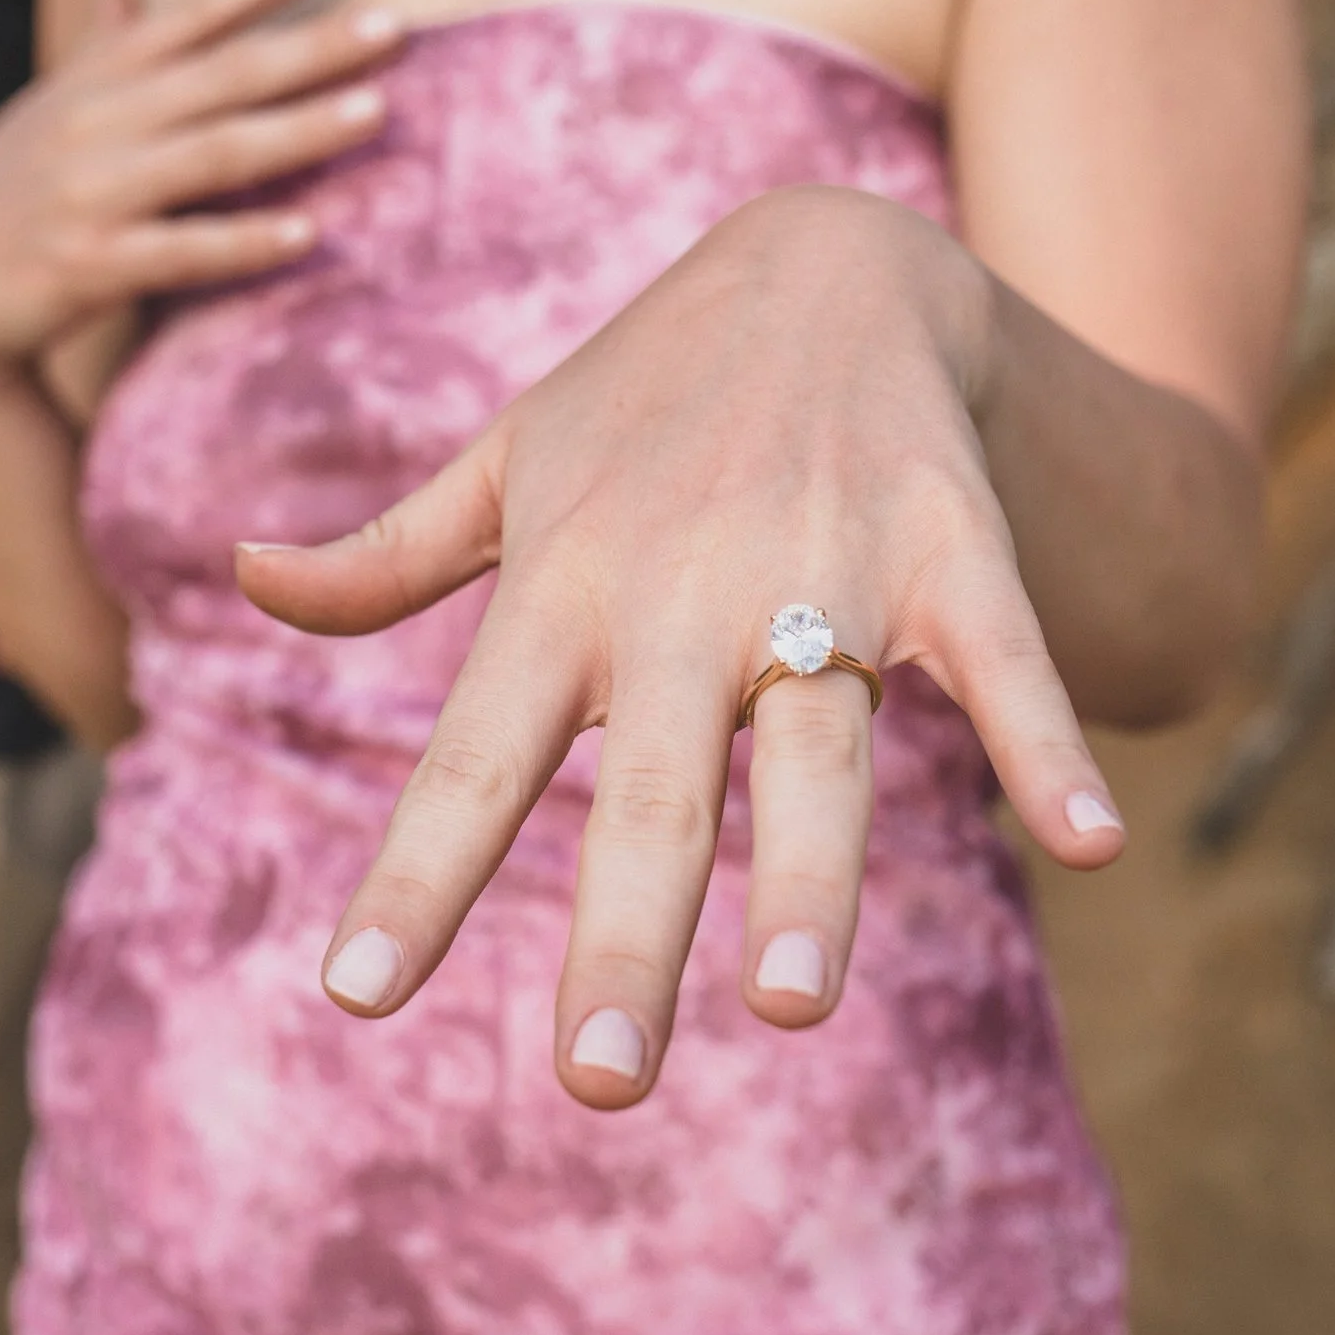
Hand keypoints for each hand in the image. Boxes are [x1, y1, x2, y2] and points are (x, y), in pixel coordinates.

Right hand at [0, 0, 401, 401]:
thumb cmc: (7, 198)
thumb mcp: (48, 114)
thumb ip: (100, 55)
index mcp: (95, 83)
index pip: (188, 17)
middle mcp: (96, 125)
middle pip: (222, 76)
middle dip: (310, 47)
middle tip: (393, 26)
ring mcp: (90, 194)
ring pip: (213, 153)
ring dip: (296, 131)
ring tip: (373, 112)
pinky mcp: (87, 266)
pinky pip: (181, 251)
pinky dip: (243, 241)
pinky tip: (306, 234)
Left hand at [235, 185, 1129, 1110]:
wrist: (828, 251)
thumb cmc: (644, 392)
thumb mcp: (504, 459)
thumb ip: (385, 556)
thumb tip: (240, 585)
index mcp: (563, 587)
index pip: (471, 757)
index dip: (415, 877)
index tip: (355, 997)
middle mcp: (683, 592)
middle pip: (648, 790)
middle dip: (628, 937)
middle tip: (599, 1083)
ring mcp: (824, 567)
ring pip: (818, 742)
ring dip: (812, 873)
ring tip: (798, 1004)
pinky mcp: (950, 543)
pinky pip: (1002, 659)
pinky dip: (1046, 744)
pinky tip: (1095, 841)